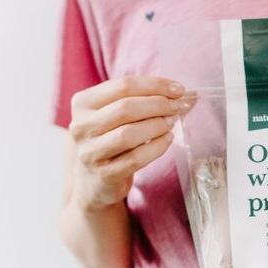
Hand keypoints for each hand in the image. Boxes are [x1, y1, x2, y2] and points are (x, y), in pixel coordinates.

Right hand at [68, 75, 192, 209]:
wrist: (95, 182)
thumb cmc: (111, 139)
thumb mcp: (118, 115)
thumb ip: (146, 99)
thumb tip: (187, 94)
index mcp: (83, 103)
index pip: (123, 85)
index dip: (155, 85)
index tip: (178, 90)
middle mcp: (80, 126)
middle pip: (125, 108)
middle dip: (158, 105)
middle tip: (178, 107)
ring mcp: (90, 152)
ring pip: (129, 133)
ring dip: (157, 125)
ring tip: (172, 122)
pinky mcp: (104, 174)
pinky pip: (136, 158)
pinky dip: (157, 147)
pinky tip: (168, 139)